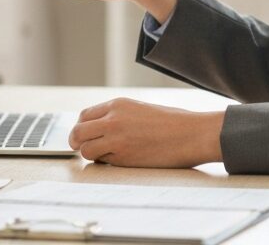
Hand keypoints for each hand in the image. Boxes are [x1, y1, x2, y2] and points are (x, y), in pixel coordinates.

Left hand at [68, 98, 223, 166]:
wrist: (191, 134)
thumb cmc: (172, 122)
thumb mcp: (139, 109)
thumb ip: (118, 115)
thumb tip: (100, 127)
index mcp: (117, 104)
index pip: (84, 116)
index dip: (82, 127)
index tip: (85, 134)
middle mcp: (112, 120)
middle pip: (78, 132)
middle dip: (77, 141)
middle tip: (81, 148)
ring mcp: (116, 139)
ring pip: (86, 150)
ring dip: (91, 155)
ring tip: (103, 156)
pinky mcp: (124, 158)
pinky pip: (103, 162)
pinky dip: (106, 163)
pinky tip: (119, 160)